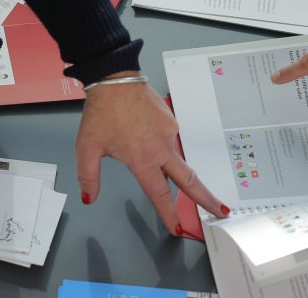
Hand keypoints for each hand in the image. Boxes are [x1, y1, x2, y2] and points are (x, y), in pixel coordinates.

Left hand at [75, 71, 227, 234]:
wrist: (115, 80)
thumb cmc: (102, 112)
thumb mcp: (87, 147)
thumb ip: (89, 176)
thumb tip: (89, 197)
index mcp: (143, 159)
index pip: (160, 194)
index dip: (169, 214)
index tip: (177, 228)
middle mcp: (161, 148)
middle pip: (190, 180)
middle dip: (207, 198)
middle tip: (221, 210)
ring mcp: (169, 133)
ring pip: (176, 158)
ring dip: (173, 167)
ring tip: (144, 150)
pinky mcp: (171, 120)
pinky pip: (169, 140)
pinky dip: (161, 145)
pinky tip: (144, 135)